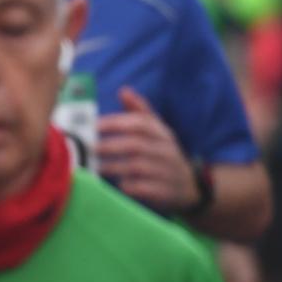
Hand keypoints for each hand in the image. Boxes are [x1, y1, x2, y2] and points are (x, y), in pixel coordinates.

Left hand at [96, 88, 197, 209]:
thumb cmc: (163, 154)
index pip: (140, 123)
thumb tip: (124, 91)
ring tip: (98, 167)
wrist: (189, 186)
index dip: (117, 122)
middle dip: (112, 145)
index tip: (95, 125)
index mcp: (163, 133)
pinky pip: (145, 188)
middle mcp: (166, 150)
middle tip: (92, 148)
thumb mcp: (157, 131)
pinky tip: (119, 184)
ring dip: (115, 166)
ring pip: (139, 166)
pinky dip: (131, 186)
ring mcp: (167, 171)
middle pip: (137, 145)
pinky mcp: (165, 191)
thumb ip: (140, 111)